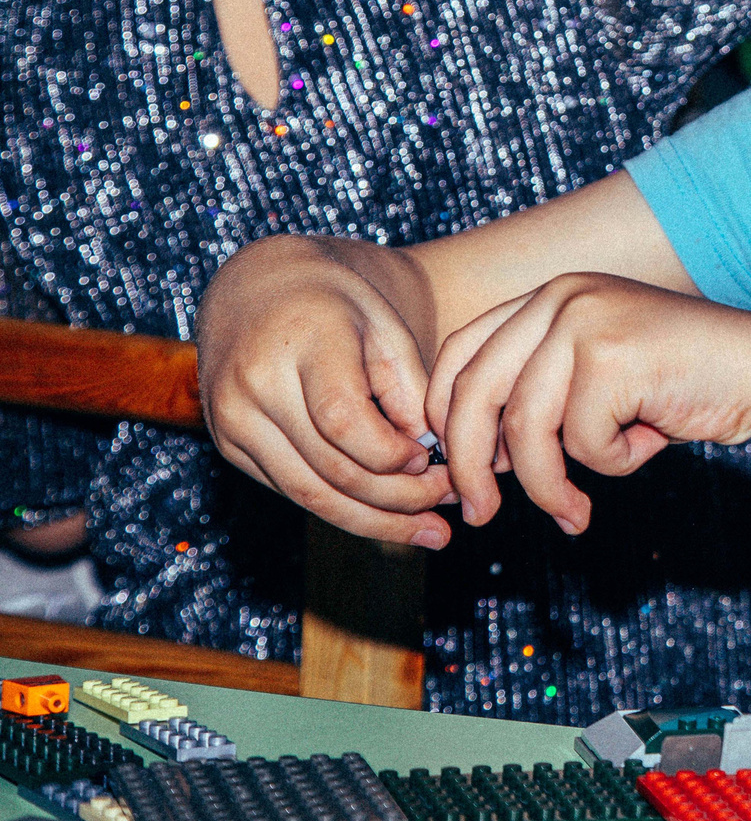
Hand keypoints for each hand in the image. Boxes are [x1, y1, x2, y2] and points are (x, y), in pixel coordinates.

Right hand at [196, 237, 456, 545]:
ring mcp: (232, 418)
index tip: (432, 459)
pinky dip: (342, 509)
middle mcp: (253, 383)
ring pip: (308, 493)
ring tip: (431, 530)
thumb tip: (425, 459)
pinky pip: (291, 490)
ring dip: (375, 521)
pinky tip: (388, 519)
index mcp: (299, 340)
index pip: (343, 420)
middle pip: (329, 468)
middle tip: (451, 504)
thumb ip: (411, 389)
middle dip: (398, 498)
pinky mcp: (228, 445)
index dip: (392, 453)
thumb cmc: (339, 305)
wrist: (261, 289)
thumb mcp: (387, 326)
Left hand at [426, 274, 750, 536]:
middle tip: (479, 515)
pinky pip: (581, 441)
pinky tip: (651, 442)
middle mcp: (562, 296)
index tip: (463, 471)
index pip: (461, 353)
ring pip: (524, 428)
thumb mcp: (600, 380)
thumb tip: (475, 460)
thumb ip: (540, 398)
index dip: (447, 419)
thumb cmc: (687, 385)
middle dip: (470, 466)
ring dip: (546, 486)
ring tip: (572, 514)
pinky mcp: (612, 357)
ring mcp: (586, 321)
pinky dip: (613, 463)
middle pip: (474, 392)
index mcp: (552, 295)